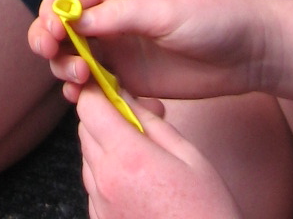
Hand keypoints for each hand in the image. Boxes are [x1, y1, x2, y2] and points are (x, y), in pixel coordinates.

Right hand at [29, 0, 268, 104]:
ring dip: (65, 66)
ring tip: (79, 79)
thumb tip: (75, 20)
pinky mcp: (131, 79)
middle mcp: (112, 16)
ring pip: (74, 55)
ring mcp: (120, 48)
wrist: (250, 53)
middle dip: (49, 39)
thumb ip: (122, 15)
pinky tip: (84, 97)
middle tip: (52, 56)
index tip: (50, 32)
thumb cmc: (214, 18)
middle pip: (63, 25)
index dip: (51, 10)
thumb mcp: (168, 10)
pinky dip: (83, 90)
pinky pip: (95, 84)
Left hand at [76, 89, 243, 218]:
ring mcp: (100, 206)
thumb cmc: (207, 211)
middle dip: (104, 118)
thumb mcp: (189, 156)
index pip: (89, 106)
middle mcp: (104, 181)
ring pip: (88, 158)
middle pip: (85, 130)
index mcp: (126, 157)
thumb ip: (151, 121)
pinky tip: (136, 182)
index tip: (110, 86)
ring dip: (104, 147)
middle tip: (135, 121)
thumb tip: (125, 95)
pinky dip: (106, 176)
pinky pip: (94, 187)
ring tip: (141, 157)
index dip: (97, 91)